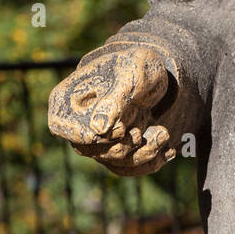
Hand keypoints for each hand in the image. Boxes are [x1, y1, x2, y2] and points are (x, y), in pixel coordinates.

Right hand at [48, 45, 188, 174]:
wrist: (154, 73)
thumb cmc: (136, 66)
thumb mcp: (130, 75)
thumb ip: (114, 100)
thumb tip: (98, 129)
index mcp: (65, 101)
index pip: (66, 130)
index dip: (93, 137)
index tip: (122, 129)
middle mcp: (76, 125)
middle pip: (93, 151)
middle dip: (125, 145)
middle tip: (144, 131)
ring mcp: (96, 141)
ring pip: (115, 161)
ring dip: (144, 152)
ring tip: (163, 134)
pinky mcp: (115, 151)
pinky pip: (129, 167)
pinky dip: (151, 161)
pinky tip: (169, 149)